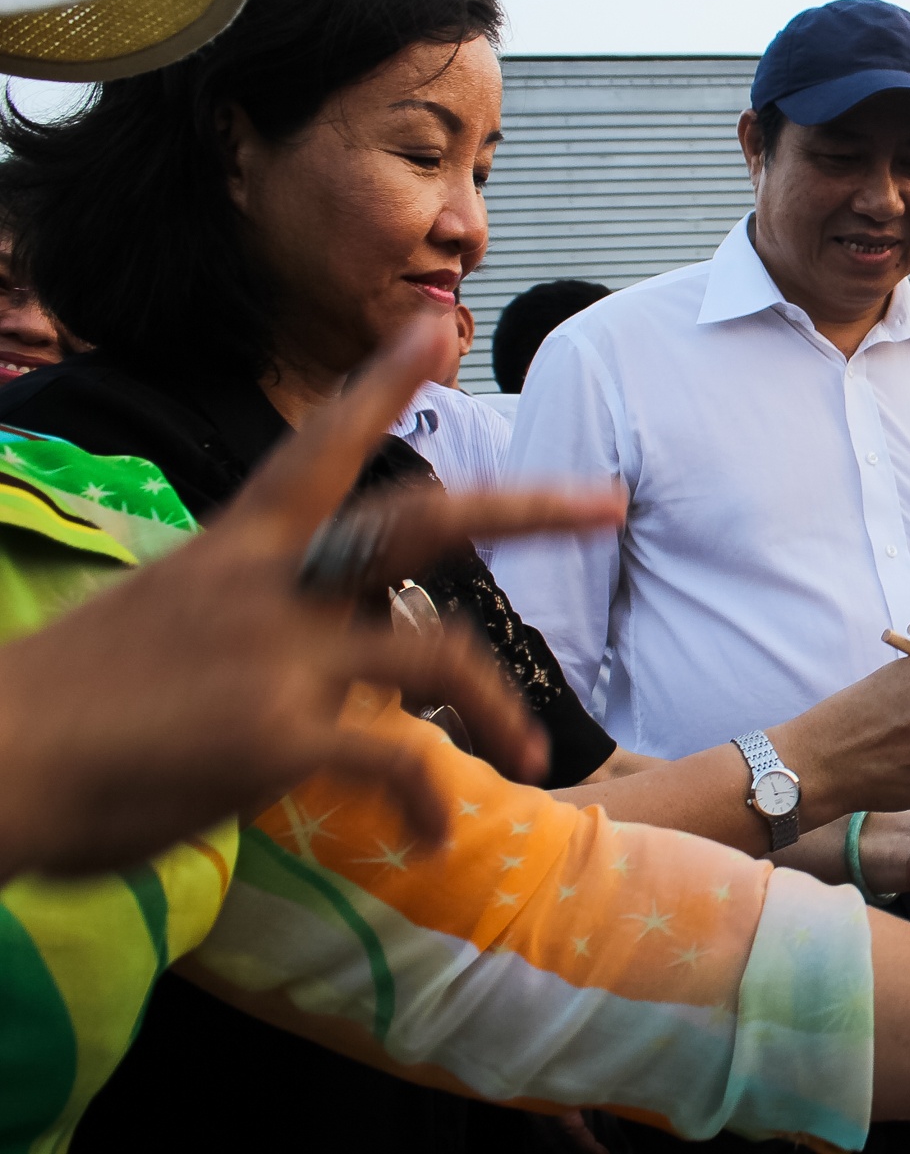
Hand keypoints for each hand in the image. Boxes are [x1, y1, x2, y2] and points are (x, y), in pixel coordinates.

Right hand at [0, 315, 624, 878]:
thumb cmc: (52, 712)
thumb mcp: (153, 631)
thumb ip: (240, 626)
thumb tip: (298, 656)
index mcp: (232, 549)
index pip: (320, 446)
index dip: (381, 383)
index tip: (434, 322)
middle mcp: (268, 587)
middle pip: (423, 523)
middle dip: (524, 507)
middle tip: (605, 500)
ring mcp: (278, 657)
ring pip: (437, 652)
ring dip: (498, 700)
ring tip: (530, 752)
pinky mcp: (278, 736)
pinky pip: (395, 761)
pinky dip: (425, 800)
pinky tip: (428, 835)